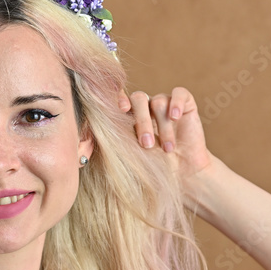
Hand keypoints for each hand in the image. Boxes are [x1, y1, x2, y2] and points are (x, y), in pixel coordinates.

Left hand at [118, 87, 214, 202]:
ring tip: (168, 149)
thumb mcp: (130, 159)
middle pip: (138, 100)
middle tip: (146, 144)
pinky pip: (179, 94)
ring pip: (158, 102)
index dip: (118, 99)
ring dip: (162, 127)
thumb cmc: (155, 169)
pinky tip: (175, 117)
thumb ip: (113, 147)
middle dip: (142, 122)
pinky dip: (176, 103)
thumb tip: (85, 147)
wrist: (184, 176)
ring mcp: (165, 104)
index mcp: (130, 117)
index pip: (120, 100)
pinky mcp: (185, 105)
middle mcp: (146, 107)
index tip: (120, 109)